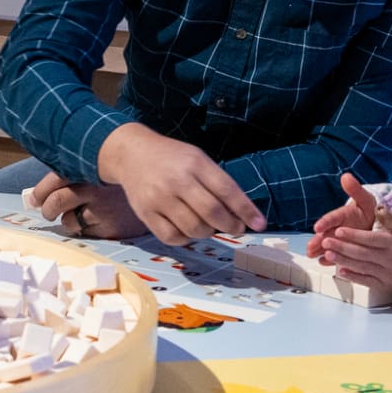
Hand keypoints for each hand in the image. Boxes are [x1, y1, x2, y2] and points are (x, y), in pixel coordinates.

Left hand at [33, 174, 147, 239]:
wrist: (161, 195)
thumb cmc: (124, 183)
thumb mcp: (102, 171)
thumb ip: (74, 176)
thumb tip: (36, 195)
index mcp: (90, 169)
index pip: (55, 180)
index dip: (40, 192)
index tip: (34, 199)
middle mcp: (94, 188)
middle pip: (56, 201)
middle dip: (47, 209)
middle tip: (48, 212)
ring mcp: (102, 209)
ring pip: (69, 221)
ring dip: (68, 221)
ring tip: (78, 217)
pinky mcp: (111, 228)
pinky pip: (86, 233)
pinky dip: (86, 230)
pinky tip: (96, 223)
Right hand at [96, 123, 264, 245]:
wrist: (132, 154)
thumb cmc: (172, 158)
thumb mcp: (197, 159)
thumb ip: (217, 183)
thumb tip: (241, 214)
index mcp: (195, 163)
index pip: (227, 190)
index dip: (246, 210)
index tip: (259, 224)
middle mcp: (177, 180)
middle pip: (212, 212)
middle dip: (231, 225)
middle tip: (236, 228)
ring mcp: (159, 198)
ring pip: (194, 228)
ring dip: (208, 232)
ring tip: (208, 225)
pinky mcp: (146, 213)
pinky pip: (172, 237)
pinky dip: (186, 239)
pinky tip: (188, 229)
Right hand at [307, 173, 380, 257]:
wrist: (377, 222)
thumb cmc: (370, 210)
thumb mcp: (365, 200)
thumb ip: (355, 190)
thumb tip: (346, 176)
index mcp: (342, 214)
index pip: (332, 217)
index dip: (325, 222)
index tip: (317, 227)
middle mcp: (338, 227)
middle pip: (326, 234)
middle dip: (318, 240)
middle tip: (310, 246)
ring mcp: (340, 239)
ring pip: (328, 245)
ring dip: (319, 250)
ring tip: (312, 255)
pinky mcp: (344, 249)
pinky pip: (336, 254)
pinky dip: (330, 259)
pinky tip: (323, 262)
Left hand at [321, 219, 391, 294]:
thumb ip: (390, 219)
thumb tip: (378, 207)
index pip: (370, 238)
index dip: (354, 235)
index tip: (339, 230)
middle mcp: (389, 259)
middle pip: (362, 253)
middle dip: (342, 247)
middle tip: (325, 242)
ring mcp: (386, 273)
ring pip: (362, 266)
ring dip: (343, 261)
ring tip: (328, 255)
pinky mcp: (384, 284)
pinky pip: (367, 281)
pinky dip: (353, 277)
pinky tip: (341, 271)